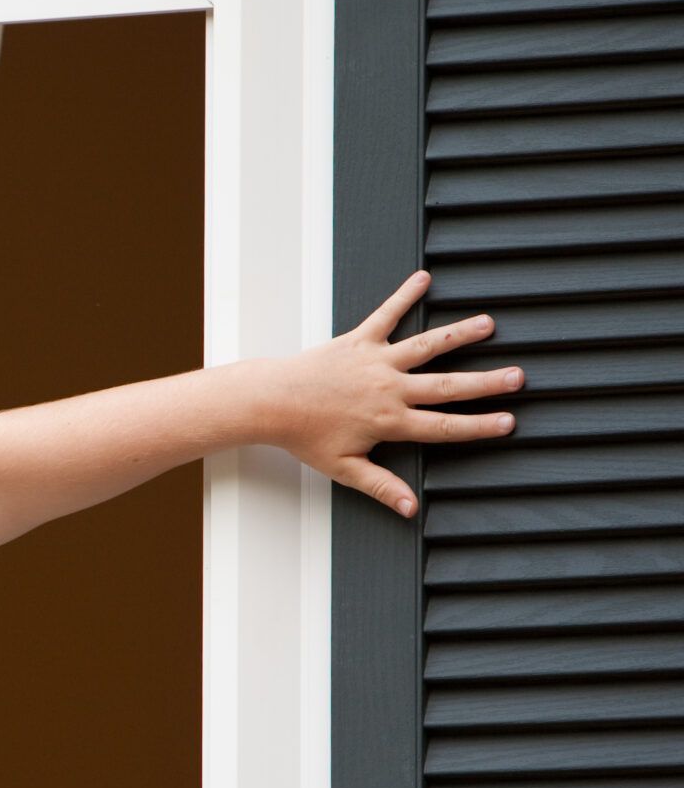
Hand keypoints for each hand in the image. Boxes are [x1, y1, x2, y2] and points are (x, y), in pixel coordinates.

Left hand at [261, 271, 521, 517]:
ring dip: (459, 334)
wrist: (269, 402)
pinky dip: (403, 295)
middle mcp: (389, 388)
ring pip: (426, 346)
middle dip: (486, 382)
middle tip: (518, 376)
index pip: (444, 427)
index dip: (479, 426)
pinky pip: (385, 314)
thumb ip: (381, 486)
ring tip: (489, 324)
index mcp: (389, 422)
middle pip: (447, 386)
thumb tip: (410, 509)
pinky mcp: (358, 340)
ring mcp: (376, 361)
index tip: (508, 422)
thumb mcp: (343, 468)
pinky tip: (422, 278)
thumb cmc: (303, 436)